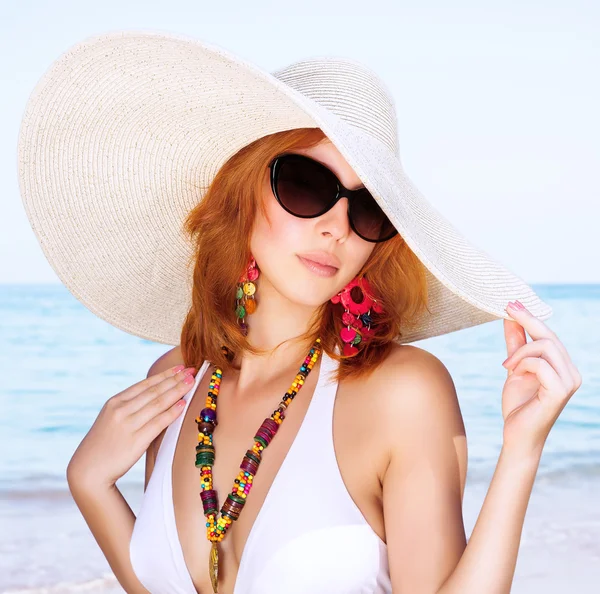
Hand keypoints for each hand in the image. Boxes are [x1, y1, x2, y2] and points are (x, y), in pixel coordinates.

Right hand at [66, 365, 196, 487]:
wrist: (88, 469)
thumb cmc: (104, 444)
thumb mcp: (111, 418)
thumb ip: (130, 406)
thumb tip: (156, 395)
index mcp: (115, 402)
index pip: (145, 384)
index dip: (165, 374)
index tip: (180, 367)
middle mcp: (121, 410)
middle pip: (154, 391)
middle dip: (175, 379)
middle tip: (192, 371)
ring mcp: (128, 424)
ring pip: (158, 403)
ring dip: (177, 391)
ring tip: (191, 382)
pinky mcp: (135, 441)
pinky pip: (158, 423)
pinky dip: (172, 412)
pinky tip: (183, 404)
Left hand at [500, 300, 581, 457]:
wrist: (517, 434)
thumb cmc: (518, 404)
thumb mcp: (514, 368)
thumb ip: (515, 344)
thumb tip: (510, 317)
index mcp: (564, 366)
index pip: (549, 335)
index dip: (531, 317)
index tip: (512, 303)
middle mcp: (571, 372)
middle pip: (549, 336)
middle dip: (525, 322)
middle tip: (505, 311)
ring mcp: (569, 381)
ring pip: (544, 346)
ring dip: (519, 352)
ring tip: (506, 365)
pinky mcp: (560, 391)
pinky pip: (540, 364)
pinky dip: (522, 364)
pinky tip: (512, 373)